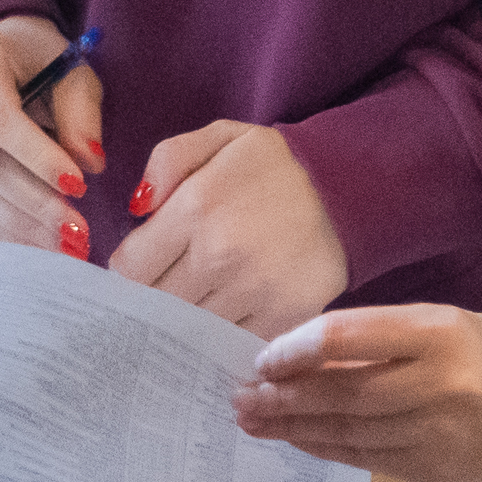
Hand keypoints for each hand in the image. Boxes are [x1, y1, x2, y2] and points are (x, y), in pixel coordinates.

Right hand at [0, 18, 104, 257]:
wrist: (2, 55)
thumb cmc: (41, 59)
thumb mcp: (72, 69)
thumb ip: (81, 113)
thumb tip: (90, 164)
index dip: (36, 157)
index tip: (78, 186)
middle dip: (34, 203)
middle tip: (76, 232)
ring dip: (23, 225)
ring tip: (65, 248)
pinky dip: (8, 230)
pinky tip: (39, 248)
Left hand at [109, 122, 348, 338]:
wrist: (352, 187)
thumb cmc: (275, 166)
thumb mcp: (220, 138)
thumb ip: (167, 161)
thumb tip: (134, 209)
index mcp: (196, 208)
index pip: (131, 268)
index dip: (129, 272)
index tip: (139, 269)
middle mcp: (220, 255)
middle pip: (156, 305)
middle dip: (152, 301)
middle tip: (163, 293)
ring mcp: (253, 292)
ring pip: (191, 330)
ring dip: (186, 325)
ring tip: (192, 309)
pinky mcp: (284, 318)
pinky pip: (234, 343)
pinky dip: (225, 338)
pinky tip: (226, 321)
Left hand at [229, 304, 481, 481]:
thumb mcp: (454, 324)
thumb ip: (386, 337)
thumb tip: (309, 352)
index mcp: (444, 332)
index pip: (348, 338)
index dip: (296, 350)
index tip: (263, 358)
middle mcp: (441, 384)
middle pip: (342, 392)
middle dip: (283, 397)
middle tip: (239, 397)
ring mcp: (441, 433)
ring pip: (349, 431)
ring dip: (295, 427)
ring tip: (254, 420)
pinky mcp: (441, 469)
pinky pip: (369, 459)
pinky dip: (328, 449)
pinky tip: (299, 441)